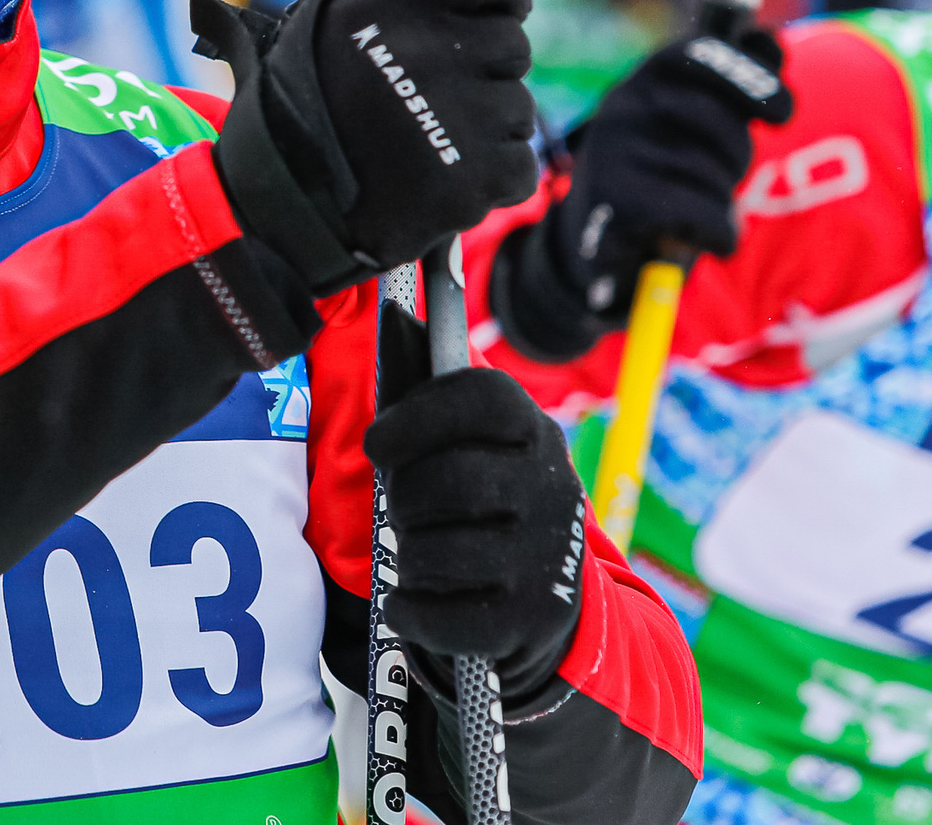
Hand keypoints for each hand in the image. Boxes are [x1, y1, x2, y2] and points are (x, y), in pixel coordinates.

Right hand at [194, 0, 539, 296]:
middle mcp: (432, 51)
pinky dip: (489, 172)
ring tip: (424, 138)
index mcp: (394, 2)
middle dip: (482, 62)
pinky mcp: (478, 178)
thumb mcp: (332, 16)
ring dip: (484, 121)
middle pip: (510, 40)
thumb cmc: (303, 101)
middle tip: (432, 87)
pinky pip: (518, 163)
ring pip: (516, 105)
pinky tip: (439, 173)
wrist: (282, 205)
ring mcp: (460, 117)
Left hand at [368, 307, 585, 695]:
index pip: (482, 397)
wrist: (547, 598)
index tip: (378, 443)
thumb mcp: (471, 443)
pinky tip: (411, 600)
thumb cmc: (483, 502)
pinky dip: (410, 609)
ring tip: (417, 552)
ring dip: (407, 555)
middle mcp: (553, 489)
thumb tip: (396, 313)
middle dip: (405, 498)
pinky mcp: (530, 618)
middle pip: (448, 480)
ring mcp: (545, 557)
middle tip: (402, 508)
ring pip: (435, 550)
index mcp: (534, 432)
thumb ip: (430, 390)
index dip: (417, 415)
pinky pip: (441, 614)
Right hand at [494, 18, 791, 358]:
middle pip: (720, 124)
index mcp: (649, 77)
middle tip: (723, 172)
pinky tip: (706, 236)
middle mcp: (625, 105)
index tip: (784, 115)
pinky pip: (704, 214)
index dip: (752, 79)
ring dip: (724, 199)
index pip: (701, 54)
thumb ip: (735, 77)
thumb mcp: (696, 113)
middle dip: (738, 156)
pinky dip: (720, 233)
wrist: (601, 232)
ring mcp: (616, 153)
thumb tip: (769, 36)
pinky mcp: (617, 203)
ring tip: (697, 204)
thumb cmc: (665, 163)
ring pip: (714, 175)